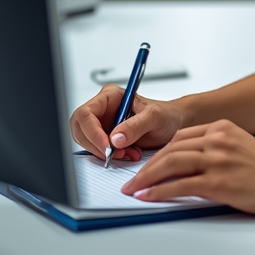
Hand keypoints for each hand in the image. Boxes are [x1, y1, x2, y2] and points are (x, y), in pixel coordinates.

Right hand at [70, 86, 184, 161]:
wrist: (174, 125)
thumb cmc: (166, 115)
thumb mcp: (154, 117)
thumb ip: (135, 125)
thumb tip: (115, 138)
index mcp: (110, 96)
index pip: (86, 113)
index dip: (92, 132)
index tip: (107, 146)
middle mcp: (103, 110)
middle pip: (81, 129)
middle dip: (97, 145)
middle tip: (116, 154)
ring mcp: (103, 125)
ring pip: (87, 142)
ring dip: (105, 153)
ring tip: (129, 153)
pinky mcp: (106, 139)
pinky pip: (98, 151)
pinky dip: (111, 157)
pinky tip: (128, 154)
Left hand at [121, 119, 254, 215]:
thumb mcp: (241, 146)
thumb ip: (216, 149)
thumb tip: (190, 165)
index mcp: (222, 128)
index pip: (180, 138)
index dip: (159, 153)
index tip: (148, 164)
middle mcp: (217, 139)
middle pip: (171, 149)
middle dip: (147, 166)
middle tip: (133, 179)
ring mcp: (217, 160)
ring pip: (170, 163)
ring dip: (147, 177)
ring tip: (134, 188)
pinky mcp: (218, 182)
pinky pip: (180, 185)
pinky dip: (159, 190)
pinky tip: (149, 196)